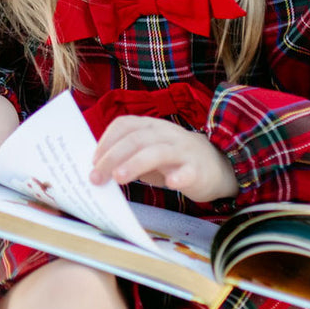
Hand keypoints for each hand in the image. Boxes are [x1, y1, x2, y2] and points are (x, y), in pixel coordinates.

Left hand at [90, 116, 238, 203]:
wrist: (217, 166)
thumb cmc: (172, 161)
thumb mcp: (147, 153)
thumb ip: (126, 157)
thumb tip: (97, 169)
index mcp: (150, 127)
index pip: (124, 125)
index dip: (106, 141)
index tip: (92, 160)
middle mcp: (165, 133)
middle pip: (135, 140)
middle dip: (112, 157)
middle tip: (96, 178)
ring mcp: (183, 150)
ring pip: (157, 152)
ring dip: (135, 164)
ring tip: (118, 178)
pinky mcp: (198, 169)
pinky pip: (188, 171)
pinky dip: (179, 176)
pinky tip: (171, 184)